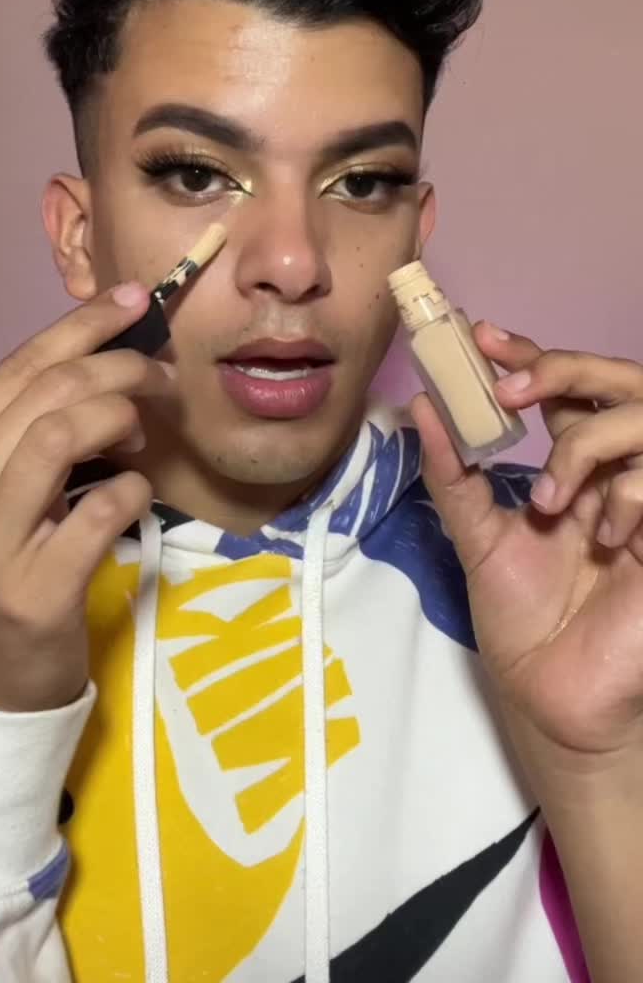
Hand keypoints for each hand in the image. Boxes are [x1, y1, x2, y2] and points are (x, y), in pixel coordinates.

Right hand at [0, 282, 167, 711]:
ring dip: (121, 418)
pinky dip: (132, 491)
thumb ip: (25, 437)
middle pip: (41, 396)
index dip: (78, 328)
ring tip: (146, 432)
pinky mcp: (33, 594)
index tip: (133, 302)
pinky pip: (98, 512)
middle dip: (116, 367)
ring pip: (58, 438)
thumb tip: (103, 363)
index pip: (11, 374)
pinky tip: (136, 495)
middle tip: (162, 375)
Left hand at [410, 322, 642, 771]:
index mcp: (577, 469)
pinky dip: (630, 496)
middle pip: (617, 382)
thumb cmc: (525, 627)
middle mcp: (618, 474)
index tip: (481, 337)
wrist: (556, 705)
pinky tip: (604, 539)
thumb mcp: (479, 541)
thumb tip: (420, 407)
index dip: (530, 355)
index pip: (565, 390)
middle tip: (512, 385)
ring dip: (588, 443)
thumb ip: (455, 476)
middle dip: (563, 368)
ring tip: (549, 500)